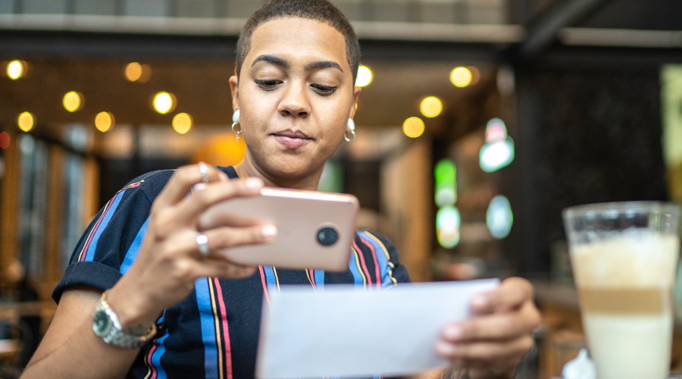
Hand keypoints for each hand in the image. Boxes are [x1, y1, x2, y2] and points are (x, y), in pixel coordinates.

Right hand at [106, 164, 276, 330]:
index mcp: (162, 209)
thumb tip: (236, 204)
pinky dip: (239, 267)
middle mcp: (167, 225)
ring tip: (271, 232)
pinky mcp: (185, 272)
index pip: (183, 177)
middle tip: (259, 187)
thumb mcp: (166, 227)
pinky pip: (220, 268)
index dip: (207, 172)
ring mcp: (175, 249)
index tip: (227, 176)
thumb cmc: (161, 253)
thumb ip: (189, 212)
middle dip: (234, 190)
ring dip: (248, 235)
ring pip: (220, 237)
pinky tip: (253, 266)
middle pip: (204, 198)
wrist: (138, 291)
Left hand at [435, 277, 540, 378]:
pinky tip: (451, 358)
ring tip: (442, 348)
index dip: (496, 298)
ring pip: (499, 348)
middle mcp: (529, 317)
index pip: (516, 292)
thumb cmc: (481, 306)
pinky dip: (468, 360)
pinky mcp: (513, 361)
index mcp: (521, 293)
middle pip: (508, 325)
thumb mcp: (478, 298)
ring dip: (467, 349)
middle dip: (476, 329)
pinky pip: (491, 363)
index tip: (472, 302)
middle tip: (447, 331)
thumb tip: (441, 304)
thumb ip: (468, 299)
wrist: (494, 332)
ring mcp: (524, 342)